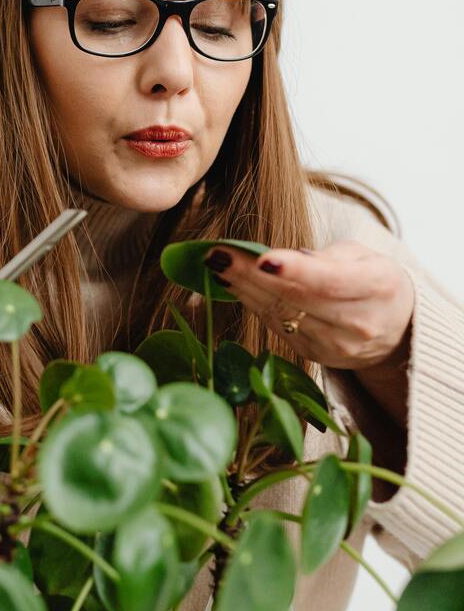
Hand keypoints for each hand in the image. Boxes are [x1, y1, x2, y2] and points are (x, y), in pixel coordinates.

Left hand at [201, 240, 414, 374]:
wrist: (395, 328)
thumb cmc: (372, 280)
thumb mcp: (362, 257)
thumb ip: (326, 256)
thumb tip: (283, 258)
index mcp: (377, 288)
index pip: (330, 282)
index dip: (294, 271)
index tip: (262, 258)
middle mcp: (358, 323)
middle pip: (296, 298)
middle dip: (251, 275)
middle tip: (218, 255)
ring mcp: (335, 346)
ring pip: (280, 313)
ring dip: (243, 289)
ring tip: (216, 265)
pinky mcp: (313, 355)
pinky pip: (276, 325)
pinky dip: (251, 303)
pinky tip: (231, 284)